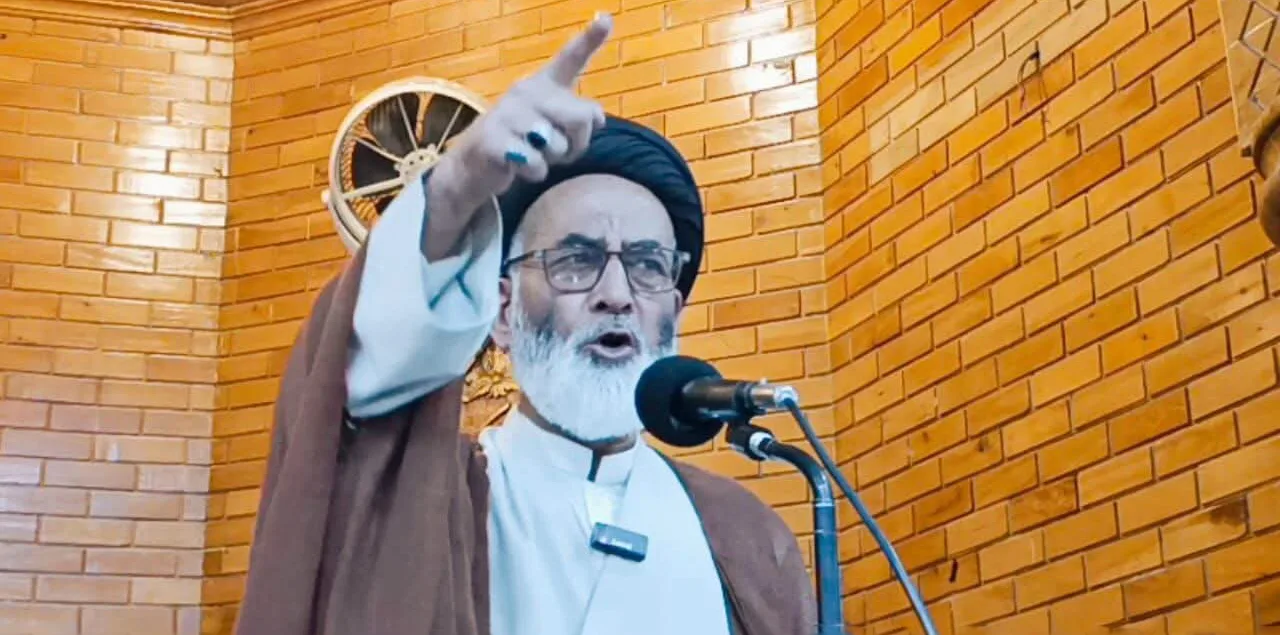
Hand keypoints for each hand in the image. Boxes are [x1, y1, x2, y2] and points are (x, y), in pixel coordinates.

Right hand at [425, 13, 612, 243]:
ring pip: (558, 145)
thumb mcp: (556, 130)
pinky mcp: (493, 139)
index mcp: (544, 84)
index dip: (590, 39)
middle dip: (578, 144)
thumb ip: (579, 119)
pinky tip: (517, 166)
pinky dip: (534, 173)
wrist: (474, 167)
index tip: (606, 19)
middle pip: (581, 117)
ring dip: (552, 160)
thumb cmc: (524, 145)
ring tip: (532, 154)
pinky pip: (536, 163)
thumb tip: (596, 117)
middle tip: (556, 149)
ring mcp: (507, 113)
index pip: (570, 60)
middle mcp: (525, 91)